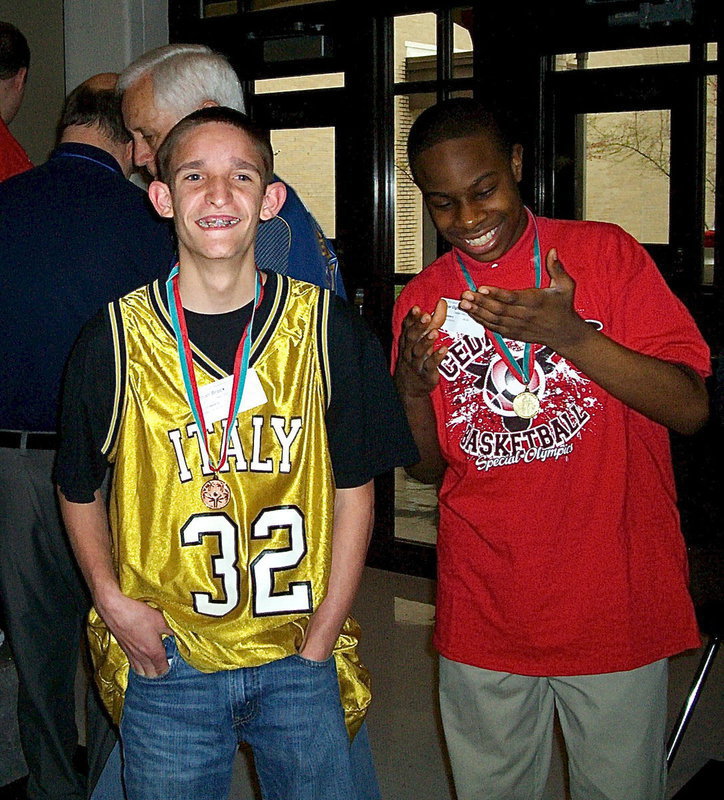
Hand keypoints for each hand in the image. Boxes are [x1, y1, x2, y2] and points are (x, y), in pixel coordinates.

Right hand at [96, 590, 172, 676]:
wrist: (116, 611)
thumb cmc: (138, 615)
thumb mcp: (161, 620)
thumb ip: (170, 630)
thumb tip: (177, 633)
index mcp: (153, 651)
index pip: (162, 669)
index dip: (168, 669)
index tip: (171, 665)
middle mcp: (142, 656)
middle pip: (150, 674)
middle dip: (158, 674)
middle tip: (164, 668)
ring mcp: (131, 654)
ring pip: (140, 671)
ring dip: (147, 672)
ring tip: (153, 667)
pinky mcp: (124, 649)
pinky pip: (132, 664)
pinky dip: (138, 667)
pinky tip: (140, 660)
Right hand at [394, 299, 448, 397]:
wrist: (410, 389)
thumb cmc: (417, 359)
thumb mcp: (422, 340)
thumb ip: (432, 322)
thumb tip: (442, 303)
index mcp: (407, 342)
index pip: (407, 327)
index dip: (411, 318)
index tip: (417, 308)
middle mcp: (410, 351)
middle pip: (412, 337)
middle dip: (419, 326)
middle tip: (426, 315)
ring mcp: (416, 363)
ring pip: (419, 351)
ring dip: (426, 341)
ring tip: (435, 332)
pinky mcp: (426, 374)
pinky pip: (430, 366)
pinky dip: (436, 358)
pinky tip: (444, 350)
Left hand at [458, 249, 588, 352]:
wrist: (565, 333)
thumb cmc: (563, 307)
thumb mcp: (566, 286)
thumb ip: (557, 268)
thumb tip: (553, 251)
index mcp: (535, 302)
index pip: (512, 298)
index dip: (496, 293)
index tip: (482, 287)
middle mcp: (524, 315)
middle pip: (499, 309)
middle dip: (480, 302)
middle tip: (466, 295)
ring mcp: (518, 326)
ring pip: (494, 320)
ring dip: (477, 312)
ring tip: (464, 304)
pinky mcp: (513, 334)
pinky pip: (495, 328)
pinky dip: (482, 322)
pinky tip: (472, 314)